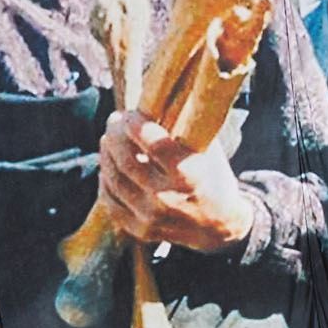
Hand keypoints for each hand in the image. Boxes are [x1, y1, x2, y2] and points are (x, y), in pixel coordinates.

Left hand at [98, 110, 254, 251]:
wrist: (220, 227)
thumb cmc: (212, 178)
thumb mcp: (206, 150)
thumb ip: (181, 127)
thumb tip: (154, 97)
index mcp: (188, 173)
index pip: (151, 142)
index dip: (134, 123)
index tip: (130, 114)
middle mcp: (167, 197)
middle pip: (125, 159)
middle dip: (114, 134)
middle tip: (114, 122)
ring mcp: (151, 217)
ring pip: (113, 178)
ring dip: (106, 154)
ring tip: (110, 141)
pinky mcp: (141, 230)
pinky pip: (111, 202)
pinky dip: (106, 181)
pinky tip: (110, 168)